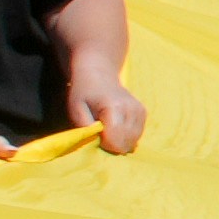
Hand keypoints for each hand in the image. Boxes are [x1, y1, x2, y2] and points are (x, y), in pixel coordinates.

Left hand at [60, 33, 143, 153]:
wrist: (98, 73)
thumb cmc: (83, 92)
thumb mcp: (76, 109)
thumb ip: (85, 128)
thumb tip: (97, 142)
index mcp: (113, 107)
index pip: (116, 139)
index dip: (105, 145)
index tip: (96, 138)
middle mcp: (131, 108)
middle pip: (127, 141)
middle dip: (113, 145)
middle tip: (101, 135)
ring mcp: (139, 110)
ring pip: (135, 139)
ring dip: (121, 141)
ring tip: (109, 131)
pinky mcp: (143, 112)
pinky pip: (139, 133)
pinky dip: (128, 136)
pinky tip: (118, 129)